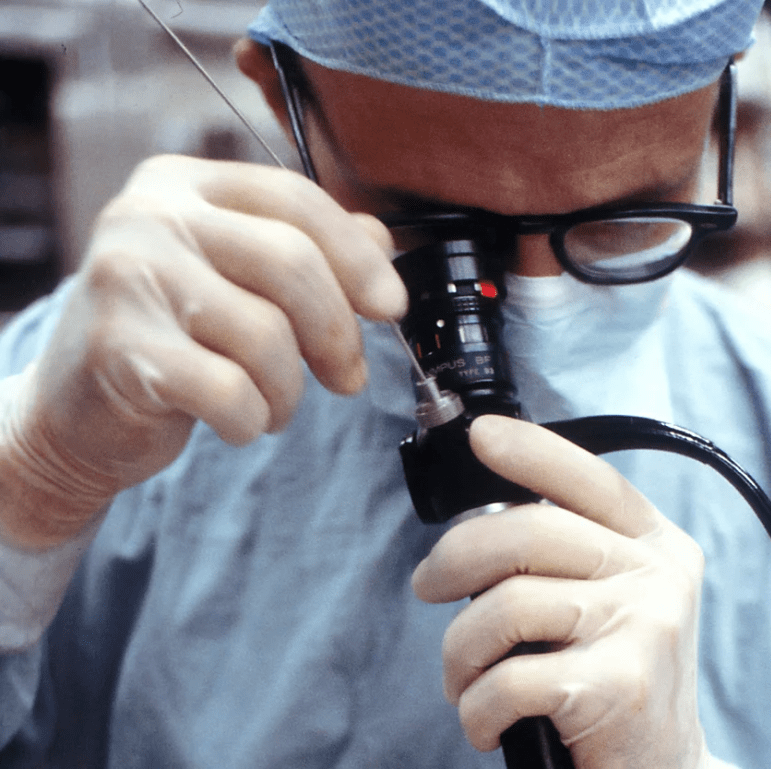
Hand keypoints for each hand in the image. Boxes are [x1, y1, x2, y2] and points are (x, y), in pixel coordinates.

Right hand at [0, 155, 405, 546]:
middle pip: (291, 263)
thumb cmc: (170, 336)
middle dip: (337, 332)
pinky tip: (239, 421)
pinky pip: (231, 390)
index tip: (390, 306)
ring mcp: (127, 279)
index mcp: (184, 184)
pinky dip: (253, 419)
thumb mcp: (235, 275)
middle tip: (347, 376)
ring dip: (289, 390)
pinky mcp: (118, 349)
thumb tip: (381, 242)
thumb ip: (305, 247)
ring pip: (267, 335)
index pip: (295, 199)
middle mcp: (150, 216)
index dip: (357, 256)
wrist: (77, 408)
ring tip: (274, 403)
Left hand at [412, 415, 718, 768]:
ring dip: (460, 651)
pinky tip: (485, 722)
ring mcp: (644, 627)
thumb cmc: (618, 681)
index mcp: (657, 544)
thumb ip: (573, 555)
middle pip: (530, 531)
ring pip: (507, 605)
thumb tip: (482, 524)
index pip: (590, 479)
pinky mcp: (619, 686)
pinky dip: (476, 707)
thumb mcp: (618, 601)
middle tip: (427, 586)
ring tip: (463, 679)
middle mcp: (658, 575)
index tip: (480, 437)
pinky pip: (509, 678)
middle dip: (455, 559)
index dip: (531, 451)